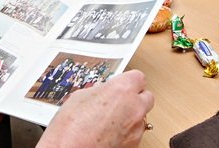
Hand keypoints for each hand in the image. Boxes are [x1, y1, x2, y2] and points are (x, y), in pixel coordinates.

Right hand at [38, 70, 153, 147]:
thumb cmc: (71, 128)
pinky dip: (127, 131)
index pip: (138, 77)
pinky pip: (136, 133)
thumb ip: (99, 91)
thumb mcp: (80, 97)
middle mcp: (134, 108)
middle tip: (120, 100)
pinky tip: (111, 132)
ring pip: (142, 116)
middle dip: (135, 97)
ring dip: (131, 115)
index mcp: (122, 90)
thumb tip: (102, 92)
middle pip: (147, 96)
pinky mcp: (133, 145)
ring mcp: (135, 128)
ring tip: (112, 119)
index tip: (122, 83)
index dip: (129, 80)